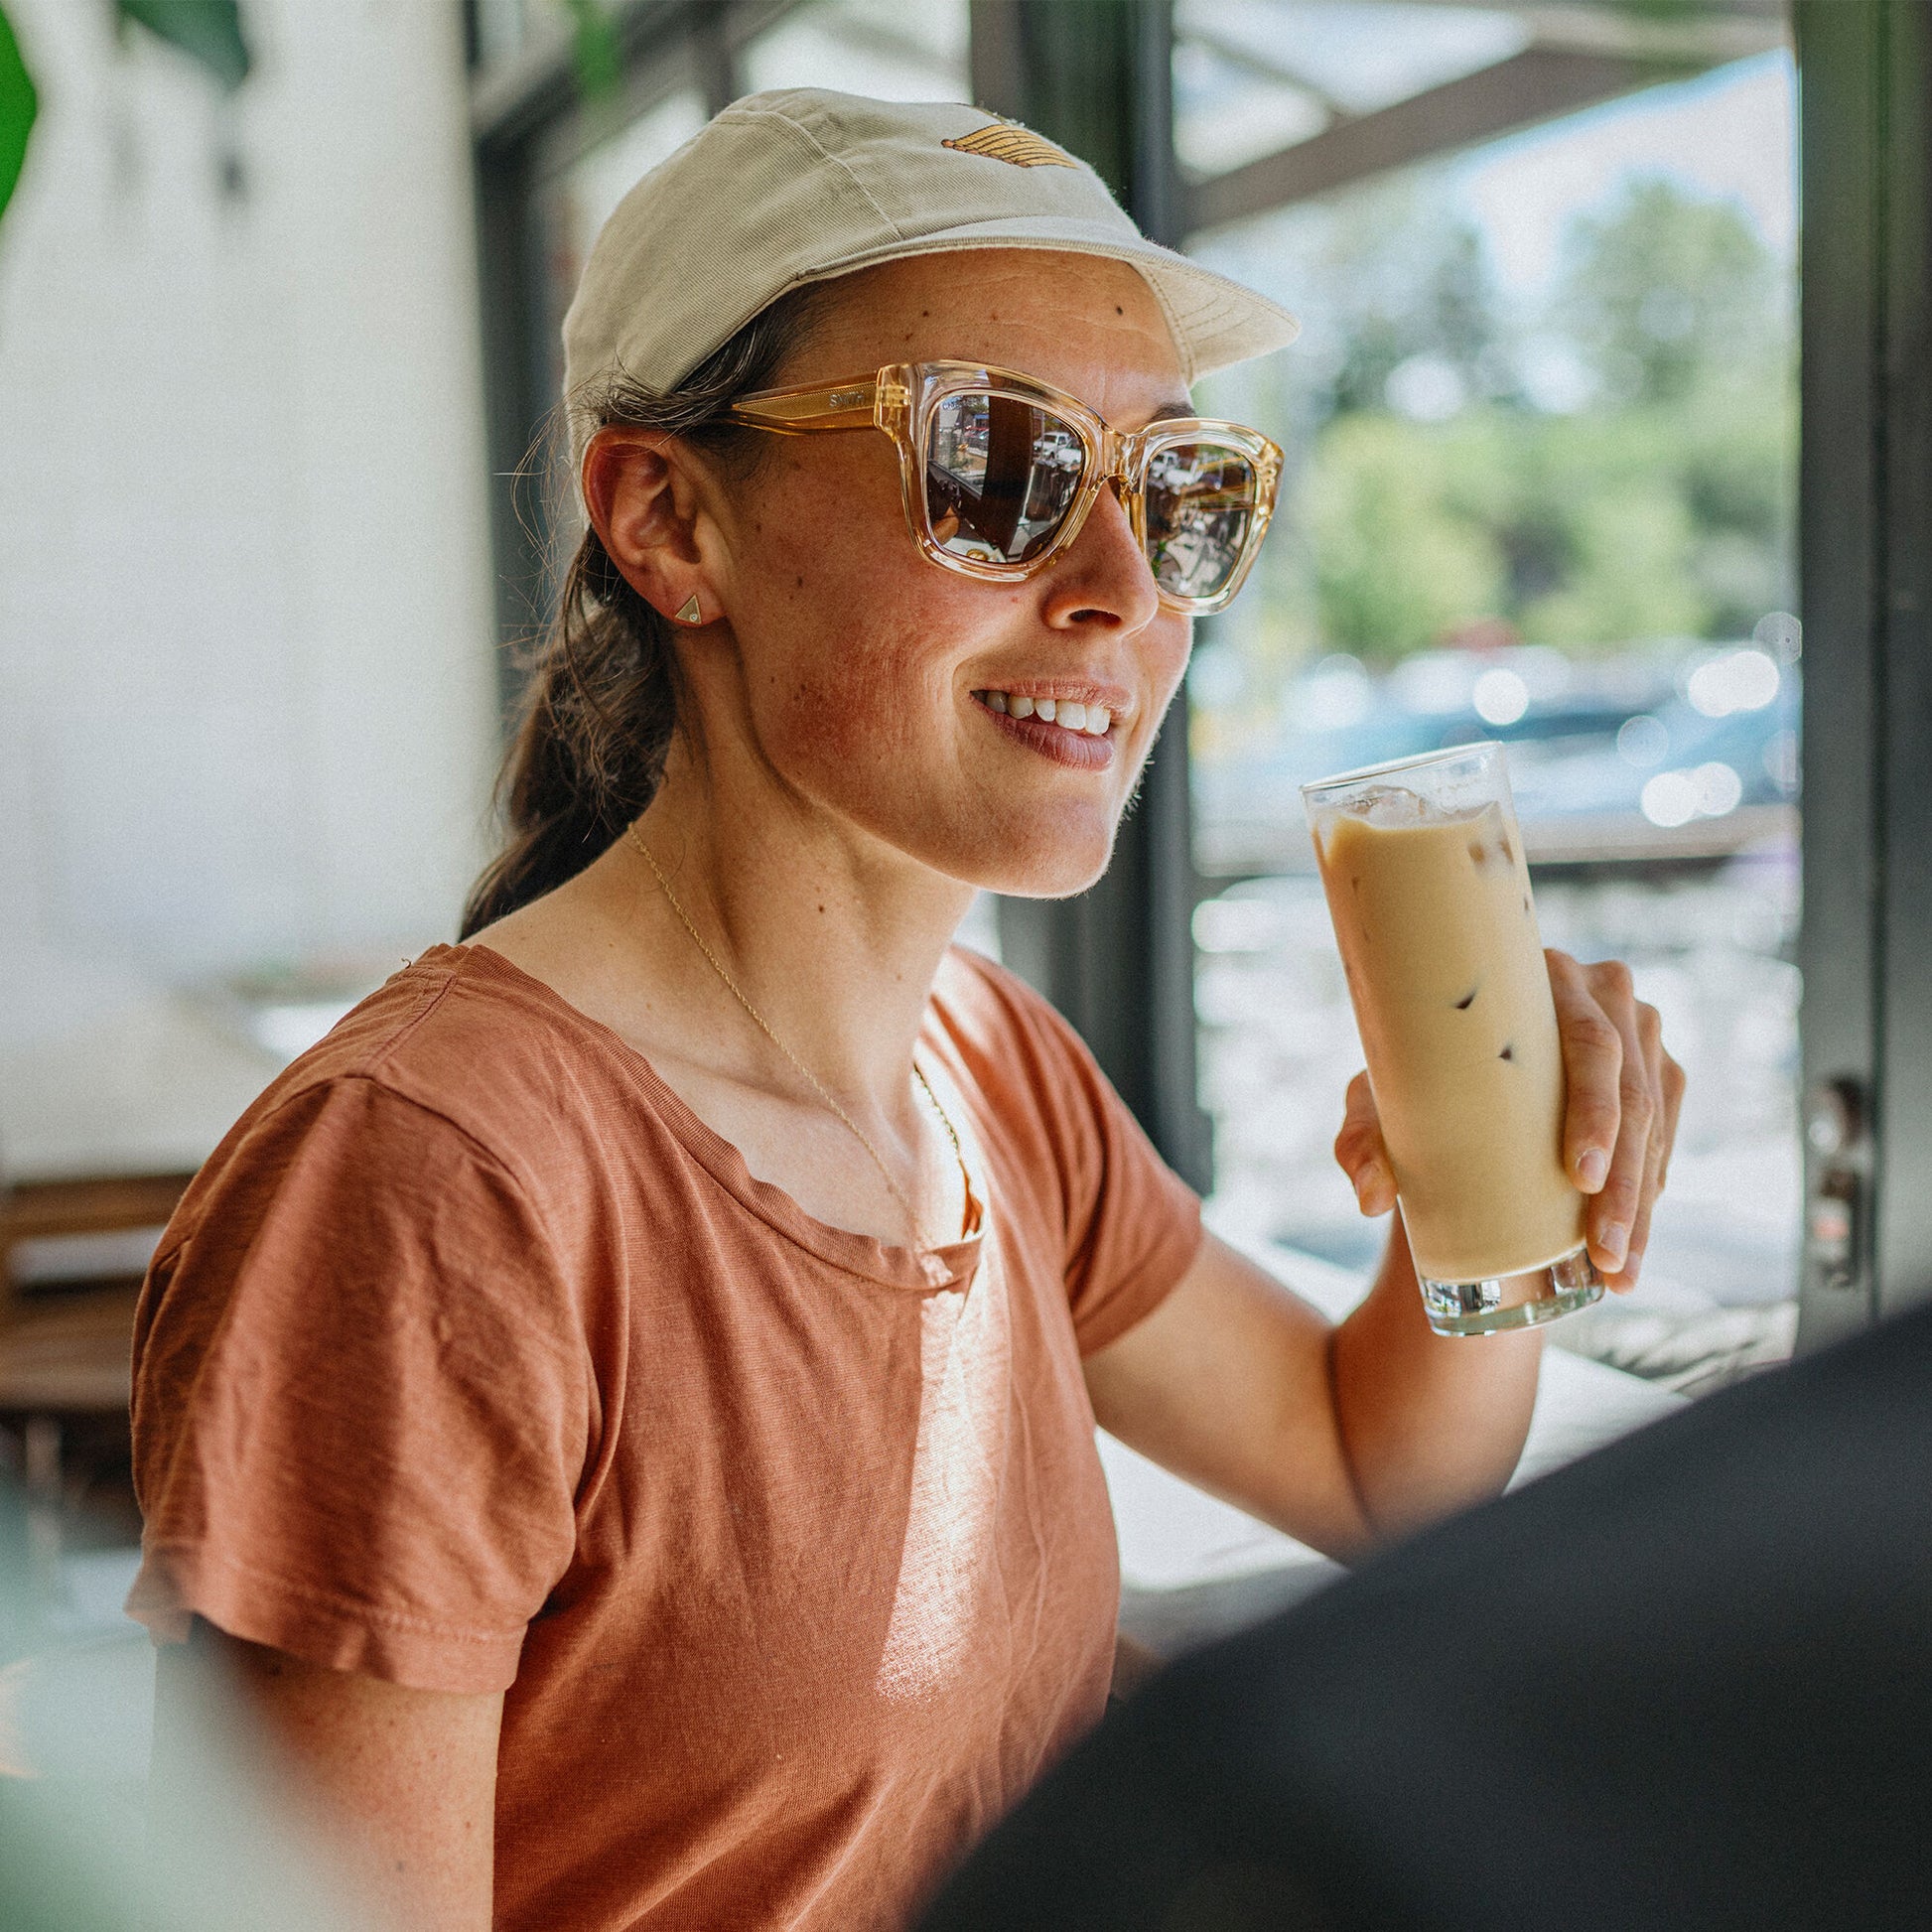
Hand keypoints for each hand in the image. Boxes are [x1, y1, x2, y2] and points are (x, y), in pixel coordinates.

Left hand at [1333, 952, 1684, 1291]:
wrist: (1458, 1082)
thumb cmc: (1414, 1081)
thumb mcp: (1379, 1103)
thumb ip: (1361, 1141)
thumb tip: (1371, 1197)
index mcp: (1539, 978)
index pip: (1589, 1043)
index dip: (1596, 1112)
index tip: (1581, 1179)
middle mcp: (1604, 994)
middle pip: (1632, 1095)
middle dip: (1624, 1187)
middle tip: (1603, 1255)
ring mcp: (1640, 1034)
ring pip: (1655, 1127)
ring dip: (1643, 1207)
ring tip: (1618, 1275)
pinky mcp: (1659, 1074)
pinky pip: (1666, 1139)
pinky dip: (1651, 1198)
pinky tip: (1631, 1246)